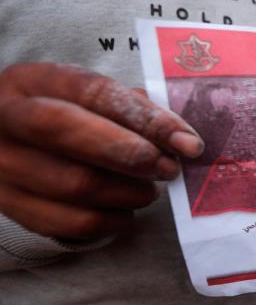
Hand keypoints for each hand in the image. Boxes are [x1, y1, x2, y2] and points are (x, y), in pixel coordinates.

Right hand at [0, 63, 203, 239]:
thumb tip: (178, 136)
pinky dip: (112, 220)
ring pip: (75, 184)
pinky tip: (126, 210)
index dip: (146, 118)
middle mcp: (6, 119)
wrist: (5, 145)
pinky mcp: (10, 206)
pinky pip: (71, 223)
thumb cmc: (64, 118)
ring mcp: (2, 165)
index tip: (187, 141)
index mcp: (31, 81)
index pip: (93, 92)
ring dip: (129, 192)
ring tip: (149, 189)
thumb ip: (129, 108)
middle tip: (169, 168)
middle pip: (69, 133)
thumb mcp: (85, 98)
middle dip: (132, 154)